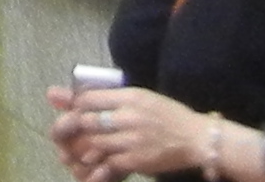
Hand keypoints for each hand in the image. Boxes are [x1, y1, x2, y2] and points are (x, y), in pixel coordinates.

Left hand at [46, 82, 213, 178]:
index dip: (74, 106)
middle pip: (87, 120)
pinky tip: (92, 170)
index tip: (72, 111)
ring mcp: (132, 139)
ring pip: (94, 143)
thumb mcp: (142, 97)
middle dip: (72, 128)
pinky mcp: (137, 160)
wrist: (197, 138)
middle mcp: (128, 116)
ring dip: (83, 148)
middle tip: (68, 134)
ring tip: (76, 152)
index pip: (88, 98)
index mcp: (129, 96)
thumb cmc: (168, 115)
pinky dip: (98, 167)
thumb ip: (114, 97)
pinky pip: (109, 164)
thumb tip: (81, 95)